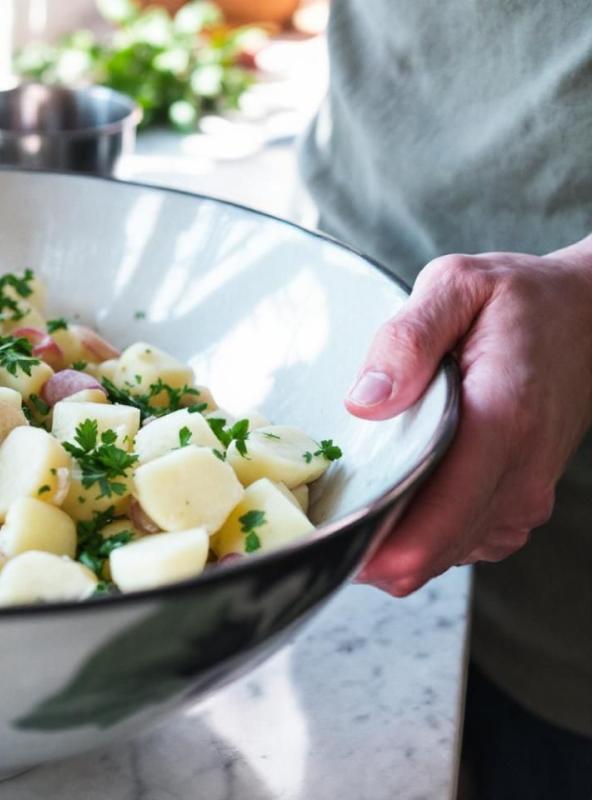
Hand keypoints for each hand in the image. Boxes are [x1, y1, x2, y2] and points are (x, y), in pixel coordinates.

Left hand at [348, 234, 591, 595]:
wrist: (590, 319)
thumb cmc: (517, 301)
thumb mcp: (456, 287)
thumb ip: (407, 340)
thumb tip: (364, 402)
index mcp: (501, 424)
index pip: (432, 526)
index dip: (368, 547)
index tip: (314, 537)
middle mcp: (519, 476)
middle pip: (426, 556)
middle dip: (362, 547)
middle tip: (309, 515)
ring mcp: (523, 500)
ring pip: (438, 558)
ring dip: (387, 540)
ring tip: (347, 495)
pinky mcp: (517, 507)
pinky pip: (456, 545)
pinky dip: (417, 532)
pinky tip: (392, 493)